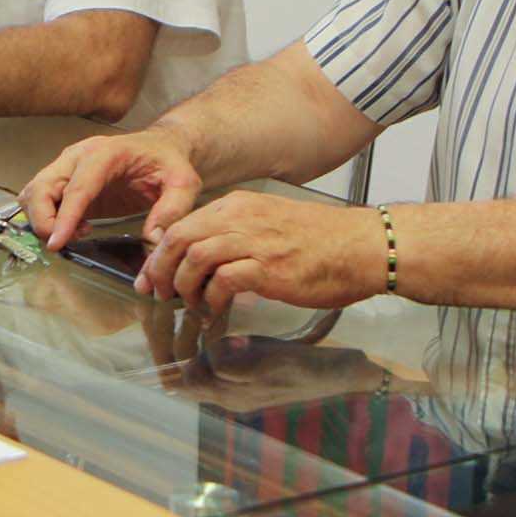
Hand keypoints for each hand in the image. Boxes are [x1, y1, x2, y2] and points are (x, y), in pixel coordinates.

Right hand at [22, 127, 201, 247]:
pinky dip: (47, 219)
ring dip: (43, 220)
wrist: (160, 149)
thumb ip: (172, 209)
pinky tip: (76, 229)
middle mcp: (79, 156)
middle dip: (43, 220)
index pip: (77, 186)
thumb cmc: (168, 163)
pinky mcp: (65, 182)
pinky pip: (40, 200)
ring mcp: (68, 167)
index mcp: (106, 153)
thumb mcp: (183, 183)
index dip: (64, 216)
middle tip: (63, 243)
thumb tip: (152, 239)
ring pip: (33, 193)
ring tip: (76, 234)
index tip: (57, 242)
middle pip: (42, 187)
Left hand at [137, 189, 382, 318]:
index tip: (152, 274)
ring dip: (184, 286)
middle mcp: (241, 217)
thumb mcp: (270, 223)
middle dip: (160, 269)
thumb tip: (207, 260)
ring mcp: (254, 241)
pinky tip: (214, 310)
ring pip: (195, 257)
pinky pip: (222, 281)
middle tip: (158, 292)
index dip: (160, 252)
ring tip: (187, 304)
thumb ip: (238, 235)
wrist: (362, 247)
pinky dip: (210, 299)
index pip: (182, 223)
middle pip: (179, 237)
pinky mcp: (268, 268)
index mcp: (239, 206)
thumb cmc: (322, 241)